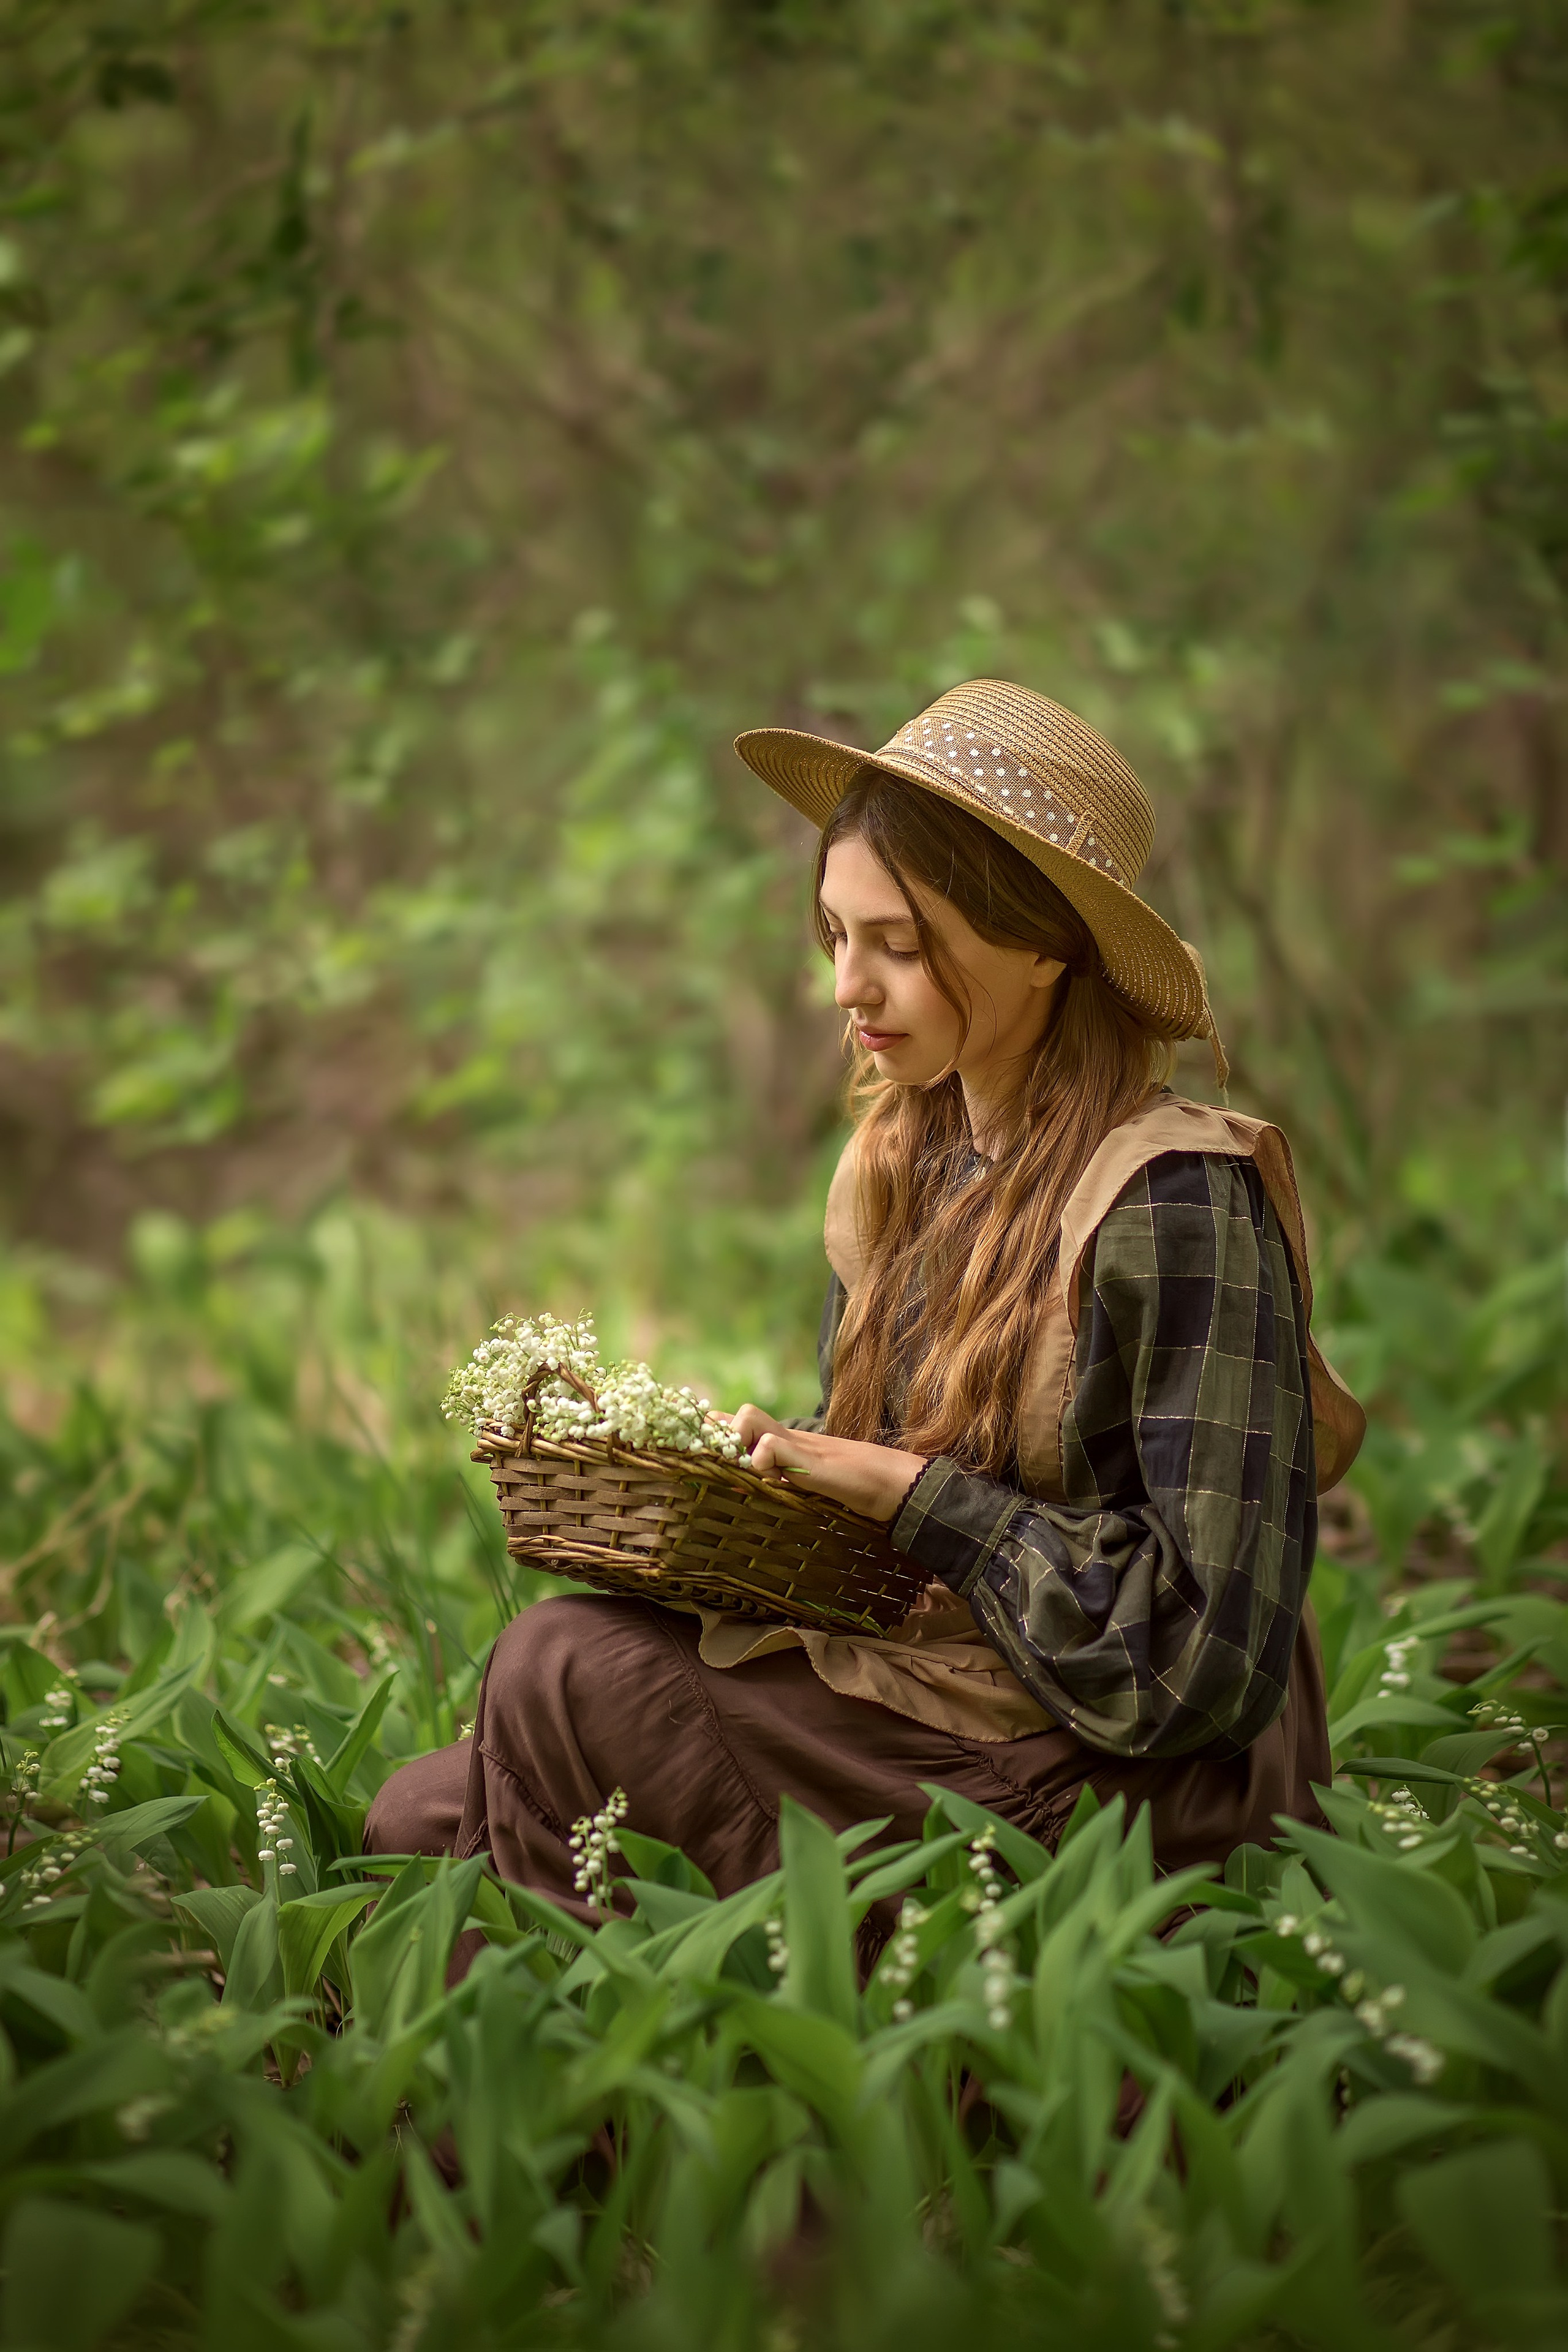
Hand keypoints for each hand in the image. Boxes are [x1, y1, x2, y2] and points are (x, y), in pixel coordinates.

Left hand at [730, 1405, 926, 1524]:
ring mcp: (794, 1442)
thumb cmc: (842, 1486)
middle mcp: (783, 1436)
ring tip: (748, 1470)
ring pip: (747, 1417)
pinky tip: (774, 1481)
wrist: (880, 1481)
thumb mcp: (799, 1484)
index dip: (713, 1428)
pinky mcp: (805, 1456)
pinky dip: (762, 1464)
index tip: (695, 1443)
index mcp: (779, 1442)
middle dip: (717, 1433)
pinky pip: (768, 1447)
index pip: (736, 1423)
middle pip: (737, 1412)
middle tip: (716, 1460)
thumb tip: (746, 1487)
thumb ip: (775, 1479)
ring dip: (738, 1442)